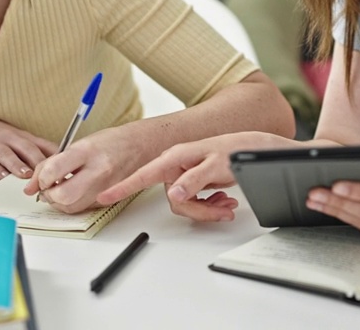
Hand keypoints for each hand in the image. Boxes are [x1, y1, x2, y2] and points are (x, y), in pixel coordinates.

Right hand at [0, 117, 56, 178]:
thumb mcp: (18, 138)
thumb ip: (38, 149)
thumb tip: (61, 164)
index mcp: (22, 136)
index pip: (42, 145)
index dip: (54, 158)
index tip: (64, 170)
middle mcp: (9, 138)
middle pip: (27, 148)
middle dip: (39, 162)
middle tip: (48, 176)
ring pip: (7, 154)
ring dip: (18, 164)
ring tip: (26, 175)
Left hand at [21, 125, 145, 213]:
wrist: (140, 145)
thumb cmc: (110, 142)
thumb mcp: (79, 144)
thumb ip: (54, 162)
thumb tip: (32, 185)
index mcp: (86, 151)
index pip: (53, 171)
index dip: (40, 179)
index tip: (39, 179)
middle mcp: (97, 170)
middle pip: (62, 195)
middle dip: (49, 195)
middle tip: (47, 189)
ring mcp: (105, 187)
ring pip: (72, 207)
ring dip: (59, 203)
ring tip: (59, 191)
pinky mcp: (110, 199)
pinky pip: (84, 208)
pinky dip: (73, 204)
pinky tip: (74, 193)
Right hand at [98, 131, 295, 221]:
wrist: (256, 147)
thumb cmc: (237, 149)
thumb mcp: (217, 165)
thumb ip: (194, 180)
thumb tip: (174, 195)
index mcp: (176, 158)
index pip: (144, 175)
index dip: (122, 187)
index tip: (103, 196)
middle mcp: (177, 165)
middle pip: (175, 201)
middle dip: (199, 210)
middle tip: (223, 211)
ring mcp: (186, 174)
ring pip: (186, 204)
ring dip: (208, 209)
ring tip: (228, 205)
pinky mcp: (196, 181)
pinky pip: (195, 201)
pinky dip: (210, 205)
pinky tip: (224, 201)